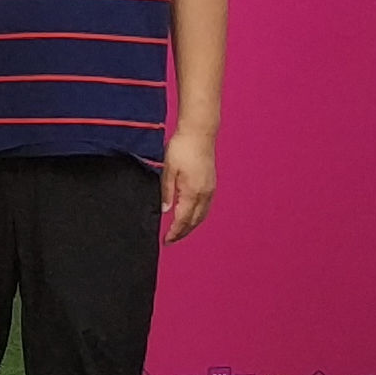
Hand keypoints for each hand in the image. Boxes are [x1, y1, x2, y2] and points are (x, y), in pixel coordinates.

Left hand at [161, 128, 217, 242]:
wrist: (199, 133)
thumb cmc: (182, 148)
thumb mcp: (168, 170)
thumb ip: (166, 192)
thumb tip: (164, 210)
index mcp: (192, 192)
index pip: (183, 219)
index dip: (174, 232)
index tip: (166, 241)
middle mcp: (204, 194)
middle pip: (194, 221)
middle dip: (183, 233)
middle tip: (171, 240)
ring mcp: (210, 189)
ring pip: (201, 215)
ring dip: (191, 226)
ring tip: (179, 232)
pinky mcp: (211, 184)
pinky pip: (205, 207)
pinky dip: (197, 216)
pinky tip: (191, 216)